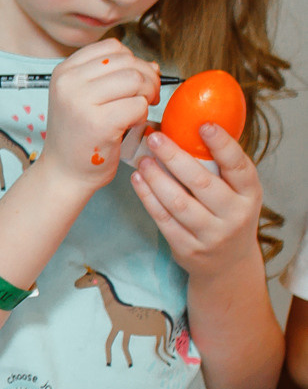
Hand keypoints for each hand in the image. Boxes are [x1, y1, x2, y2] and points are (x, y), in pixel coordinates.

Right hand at [40, 40, 157, 193]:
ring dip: (146, 96)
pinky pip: (137, 105)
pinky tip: (130, 125)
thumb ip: (115, 76)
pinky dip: (142, 115)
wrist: (64, 172)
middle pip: (128, 62)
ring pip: (136, 80)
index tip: (133, 83)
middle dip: (146, 79)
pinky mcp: (98, 123)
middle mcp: (69, 82)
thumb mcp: (86, 98)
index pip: (113, 47)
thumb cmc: (80, 136)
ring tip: (139, 111)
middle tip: (145, 98)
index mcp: (65, 71)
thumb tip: (153, 66)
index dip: (132, 62)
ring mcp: (80, 101)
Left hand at [131, 124, 264, 278]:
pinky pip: (163, 219)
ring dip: (155, 178)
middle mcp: (234, 215)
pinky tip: (138, 180)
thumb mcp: (237, 192)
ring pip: (178, 202)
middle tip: (155, 138)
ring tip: (142, 159)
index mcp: (250, 194)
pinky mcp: (188, 248)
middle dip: (175, 157)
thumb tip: (188, 127)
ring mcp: (211, 234)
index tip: (203, 124)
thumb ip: (219, 167)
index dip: (222, 145)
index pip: (238, 166)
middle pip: (201, 182)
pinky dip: (147, 197)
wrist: (228, 264)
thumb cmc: (228, 214)